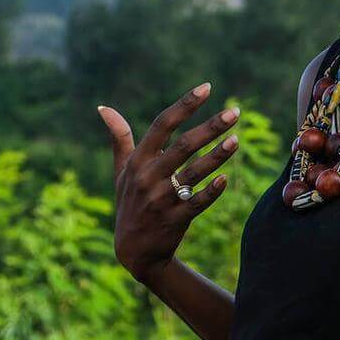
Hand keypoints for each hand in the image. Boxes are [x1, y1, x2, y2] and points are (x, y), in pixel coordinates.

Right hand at [99, 83, 240, 284]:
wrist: (134, 251)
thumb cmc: (129, 203)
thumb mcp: (121, 172)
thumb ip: (119, 138)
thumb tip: (104, 108)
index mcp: (137, 161)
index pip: (162, 125)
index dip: (184, 105)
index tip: (207, 88)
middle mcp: (148, 177)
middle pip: (182, 146)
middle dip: (210, 128)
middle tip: (234, 112)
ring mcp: (161, 199)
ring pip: (193, 173)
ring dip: (216, 156)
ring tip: (236, 140)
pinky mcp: (174, 219)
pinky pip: (196, 202)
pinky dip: (211, 191)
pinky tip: (225, 178)